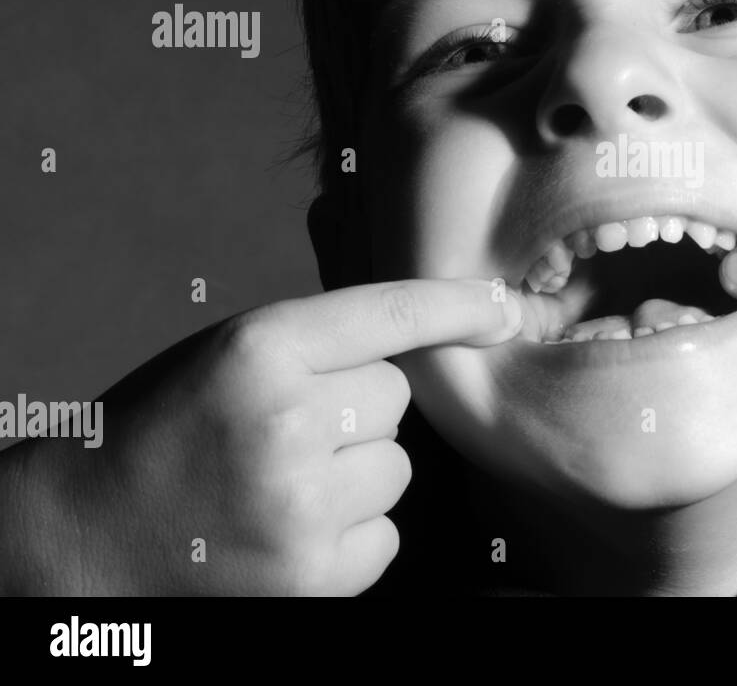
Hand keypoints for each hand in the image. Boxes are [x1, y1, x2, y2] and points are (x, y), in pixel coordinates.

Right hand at [0, 279, 521, 593]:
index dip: (457, 305)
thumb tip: (431, 334)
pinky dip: (352, 536)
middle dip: (359, 409)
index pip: (389, 313)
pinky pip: (387, 534)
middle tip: (285, 431)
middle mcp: (286, 422)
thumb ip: (318, 343)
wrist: (83, 537)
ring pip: (398, 466)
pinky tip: (289, 532)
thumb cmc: (164, 432)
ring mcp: (302, 506)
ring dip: (357, 474)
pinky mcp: (315, 577)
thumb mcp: (228, 356)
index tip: (507, 308)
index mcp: (259, 350)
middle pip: (398, 395)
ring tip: (281, 484)